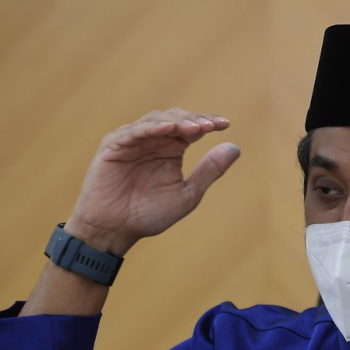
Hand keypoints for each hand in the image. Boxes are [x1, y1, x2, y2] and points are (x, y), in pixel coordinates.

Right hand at [65, 109, 239, 254]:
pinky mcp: (113, 145)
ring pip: (156, 120)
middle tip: (211, 126)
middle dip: (194, 120)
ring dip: (177, 122)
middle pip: (176, 119)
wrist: (115, 229)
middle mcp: (152, 140)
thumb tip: (236, 148)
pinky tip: (169, 130)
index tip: (226, 124)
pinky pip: (134, 132)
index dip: (208, 123)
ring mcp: (132, 140)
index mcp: (171, 149)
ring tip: (195, 128)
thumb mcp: (187, 194)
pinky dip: (151, 128)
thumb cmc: (148, 214)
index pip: (192, 128)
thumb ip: (209, 171)